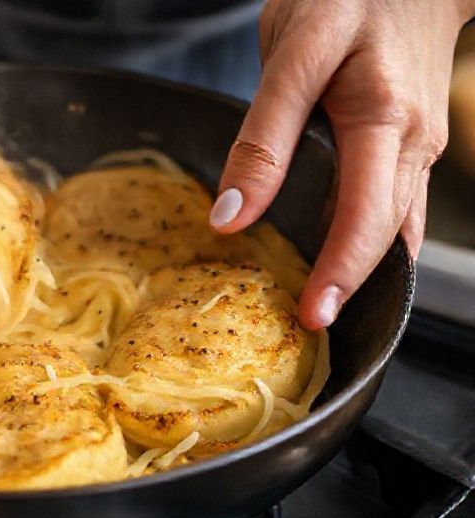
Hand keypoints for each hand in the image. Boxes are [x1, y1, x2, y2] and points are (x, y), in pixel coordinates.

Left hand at [211, 0, 473, 329]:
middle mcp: (413, 143)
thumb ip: (264, 137)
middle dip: (350, 286)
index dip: (339, 274)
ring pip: (397, 226)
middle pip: (386, 235)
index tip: (311, 317)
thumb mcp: (294, 55)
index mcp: (385, 122)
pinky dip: (372, 240)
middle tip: (307, 328)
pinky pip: (397, 205)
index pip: (366, 219)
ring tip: (319, 304)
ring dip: (363, 269)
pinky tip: (340, 258)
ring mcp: (417, 145)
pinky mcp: (409, 142)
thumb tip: (233, 217)